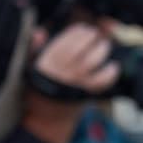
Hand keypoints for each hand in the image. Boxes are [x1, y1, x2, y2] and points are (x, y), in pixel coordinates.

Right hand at [22, 23, 118, 142]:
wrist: (44, 114)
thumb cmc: (40, 85)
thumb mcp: (30, 65)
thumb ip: (33, 47)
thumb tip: (40, 32)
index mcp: (46, 63)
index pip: (64, 42)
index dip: (76, 33)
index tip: (82, 28)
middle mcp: (60, 71)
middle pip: (79, 49)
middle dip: (89, 38)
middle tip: (95, 34)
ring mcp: (74, 83)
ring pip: (91, 62)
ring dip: (101, 50)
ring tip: (104, 45)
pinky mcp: (85, 94)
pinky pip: (101, 82)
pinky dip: (110, 73)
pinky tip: (113, 66)